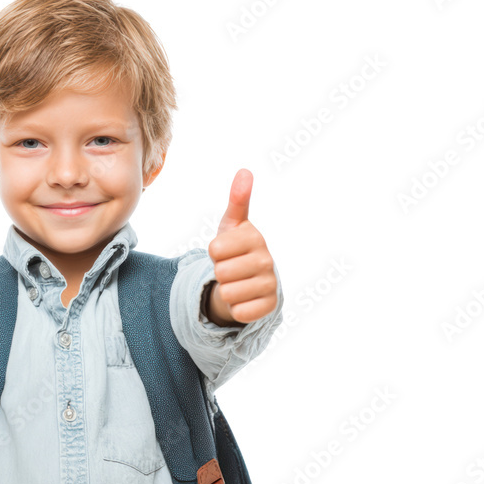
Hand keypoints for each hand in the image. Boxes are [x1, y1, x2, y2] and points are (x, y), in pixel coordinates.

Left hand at [206, 169, 277, 325]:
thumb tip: (245, 171)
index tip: (225, 251)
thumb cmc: (237, 248)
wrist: (250, 279)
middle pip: (220, 272)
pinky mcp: (269, 306)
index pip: (215, 249)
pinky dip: (236, 308)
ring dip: (226, 291)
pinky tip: (244, 298)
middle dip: (219, 273)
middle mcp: (266, 260)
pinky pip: (240, 312)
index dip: (213, 253)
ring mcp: (270, 284)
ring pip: (228, 293)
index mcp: (254, 238)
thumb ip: (237, 200)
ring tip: (236, 282)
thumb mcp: (232, 225)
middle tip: (230, 269)